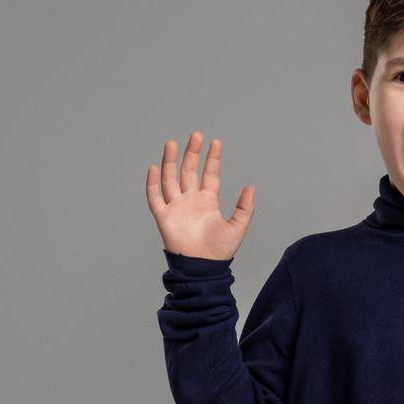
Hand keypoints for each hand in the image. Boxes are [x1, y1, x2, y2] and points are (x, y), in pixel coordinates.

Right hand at [145, 132, 255, 261]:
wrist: (203, 268)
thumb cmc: (220, 252)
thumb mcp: (237, 227)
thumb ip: (244, 208)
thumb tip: (251, 187)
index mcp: (208, 201)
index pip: (209, 174)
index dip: (212, 159)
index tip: (216, 142)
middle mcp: (191, 201)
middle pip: (189, 171)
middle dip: (192, 153)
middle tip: (196, 135)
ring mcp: (177, 207)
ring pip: (170, 179)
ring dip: (170, 161)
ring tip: (172, 143)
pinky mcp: (164, 217)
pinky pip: (155, 198)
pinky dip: (153, 184)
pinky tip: (154, 168)